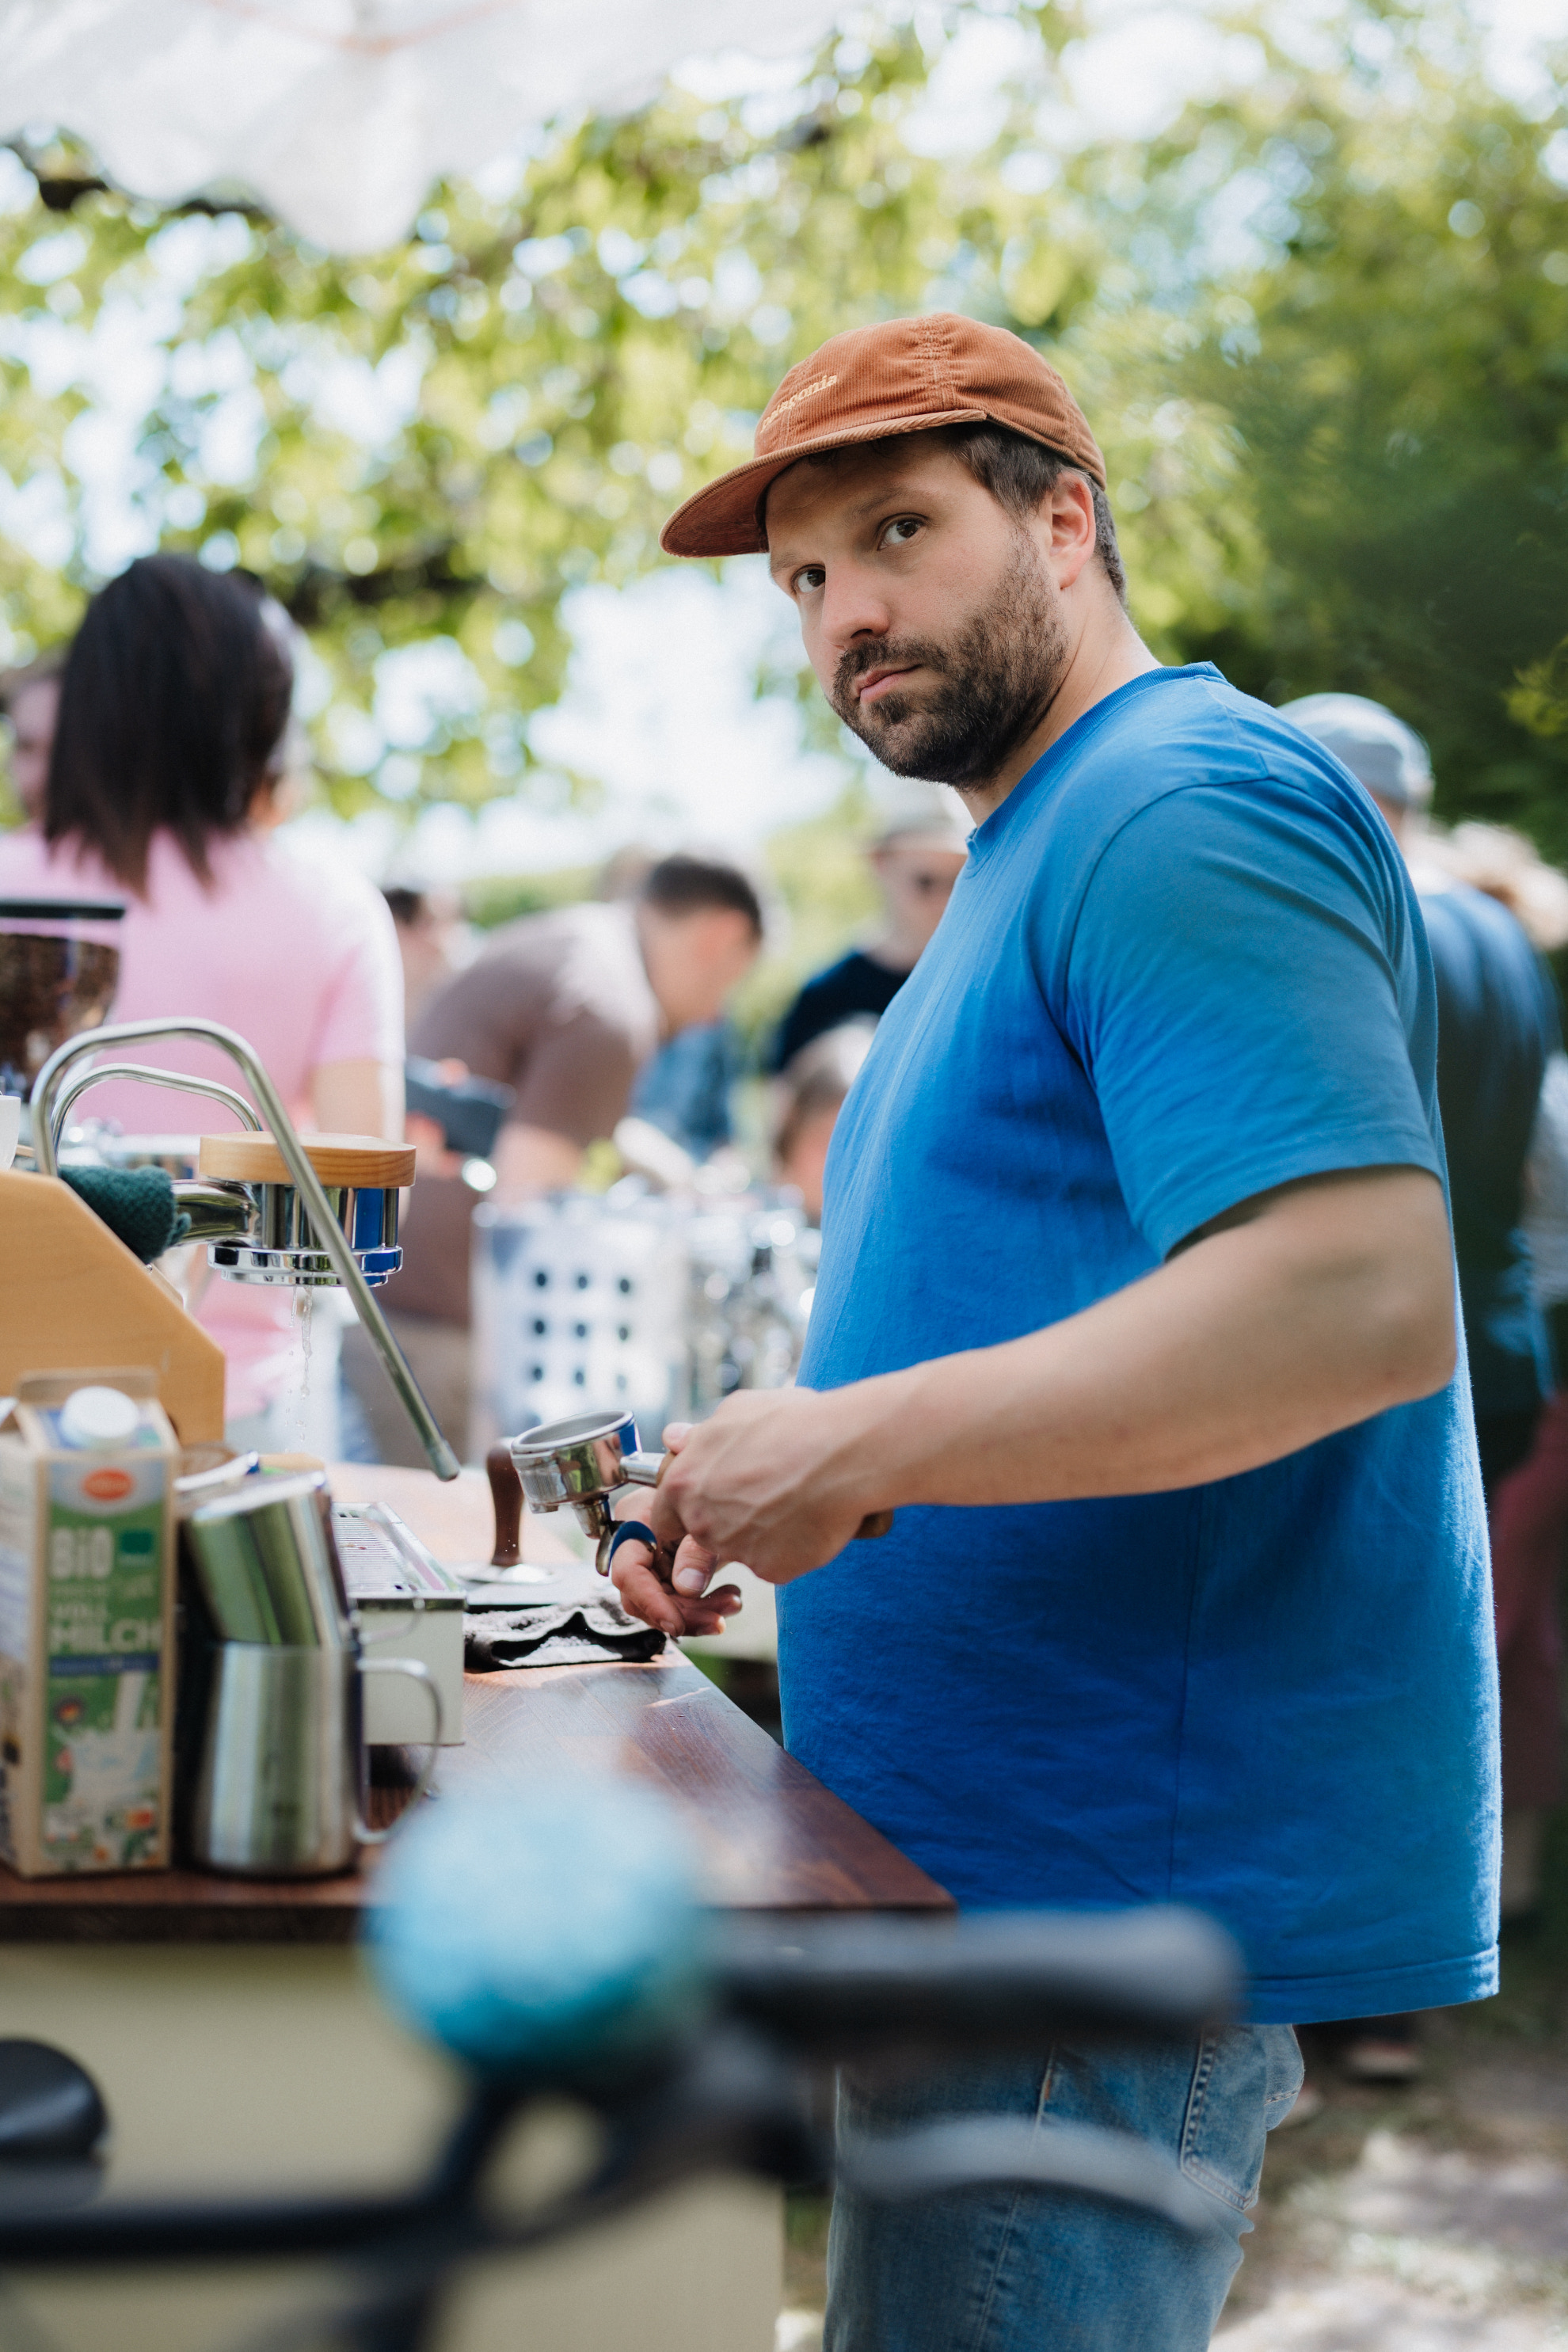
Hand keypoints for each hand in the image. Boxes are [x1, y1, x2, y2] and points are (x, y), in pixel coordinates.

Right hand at [606, 1492, 742, 1640]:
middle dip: (682, 1613)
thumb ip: (696, 1550)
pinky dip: (702, 1606)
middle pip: (643, 1597)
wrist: (724, 1489)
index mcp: (634, 1521)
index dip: (651, 1602)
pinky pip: (676, 1600)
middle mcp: (635, 1544)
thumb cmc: (712, 1490)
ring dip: (696, 1614)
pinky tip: (728, 1598)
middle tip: (717, 1619)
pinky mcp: (666, 1572)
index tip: (677, 1624)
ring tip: (731, 1604)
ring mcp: (649, 1560)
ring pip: (661, 1604)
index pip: (629, 1572)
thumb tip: (686, 1587)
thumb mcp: (706, 1517)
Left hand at [608, 1388, 882, 1632]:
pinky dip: (791, 1549)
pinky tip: (810, 1520)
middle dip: (729, 1520)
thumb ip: (700, 1435)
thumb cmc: (794, 1424)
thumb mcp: (738, 1411)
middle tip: (764, 1495)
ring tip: (794, 1500)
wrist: (845, 1453)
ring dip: (762, 1534)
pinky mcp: (770, 1570)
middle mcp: (702, 1521)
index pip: (665, 1516)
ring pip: (743, 1548)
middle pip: (705, 1534)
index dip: (687, 1510)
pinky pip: (776, 1563)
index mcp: (684, 1483)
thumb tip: (676, 1440)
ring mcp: (736, 1549)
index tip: (710, 1503)